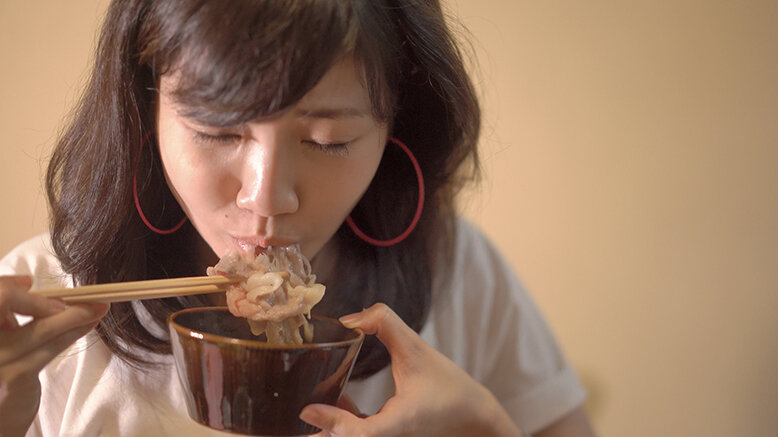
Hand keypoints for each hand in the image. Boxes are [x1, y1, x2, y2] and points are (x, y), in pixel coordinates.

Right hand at [0, 275, 108, 436]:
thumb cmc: (2, 374)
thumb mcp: (0, 344)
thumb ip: (8, 319)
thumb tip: (28, 286)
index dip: (7, 286)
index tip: (28, 283)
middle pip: (13, 306)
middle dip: (53, 299)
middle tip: (86, 294)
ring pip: (40, 327)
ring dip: (75, 315)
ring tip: (98, 308)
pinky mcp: (15, 375)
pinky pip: (51, 347)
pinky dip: (73, 332)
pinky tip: (89, 324)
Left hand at [300, 303, 521, 436]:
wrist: (473, 416)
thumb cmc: (449, 386)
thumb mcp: (417, 348)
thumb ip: (386, 325)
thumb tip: (350, 317)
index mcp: (399, 422)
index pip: (361, 434)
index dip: (333, 423)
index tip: (308, 409)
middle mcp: (390, 436)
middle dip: (318, 434)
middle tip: (293, 414)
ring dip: (325, 430)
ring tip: (303, 409)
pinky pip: (357, 434)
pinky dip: (341, 423)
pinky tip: (333, 401)